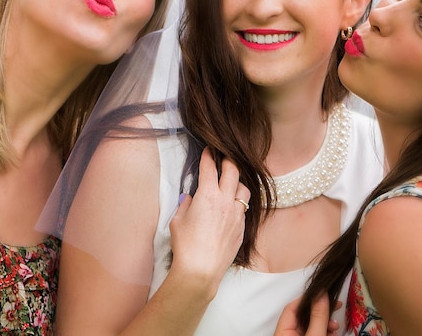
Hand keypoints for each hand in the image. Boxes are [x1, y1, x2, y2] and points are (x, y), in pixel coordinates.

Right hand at [169, 148, 249, 296]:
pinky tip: (232, 205)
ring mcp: (236, 214)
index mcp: (207, 195)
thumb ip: (185, 204)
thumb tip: (190, 198)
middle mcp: (225, 201)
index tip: (209, 150)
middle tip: (223, 157)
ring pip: (244, 189)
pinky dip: (238, 202)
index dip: (208, 156)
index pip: (210, 168)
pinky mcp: (241, 228)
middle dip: (228, 161)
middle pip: (232, 171)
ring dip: (237, 182)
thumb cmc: (186, 246)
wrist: (201, 271)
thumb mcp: (178, 220)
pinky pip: (244, 208)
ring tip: (231, 181)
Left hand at [274, 296, 339, 335]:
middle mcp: (287, 335)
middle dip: (320, 311)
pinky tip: (332, 332)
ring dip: (324, 322)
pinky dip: (324, 331)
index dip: (307, 299)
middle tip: (334, 306)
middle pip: (303, 315)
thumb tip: (321, 295)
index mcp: (282, 332)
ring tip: (335, 325)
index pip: (291, 308)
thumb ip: (317, 317)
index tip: (322, 294)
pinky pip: (314, 332)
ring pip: (310, 325)